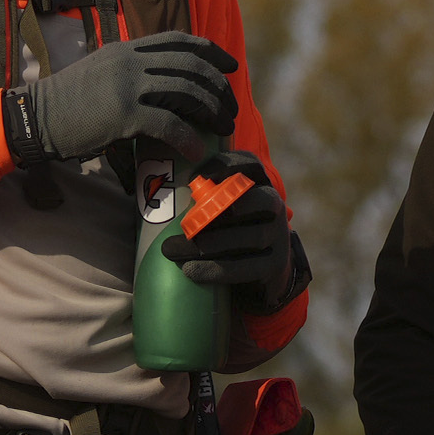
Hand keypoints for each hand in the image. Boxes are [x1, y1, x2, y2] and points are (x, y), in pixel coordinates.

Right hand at [10, 32, 237, 164]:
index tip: (230, 65)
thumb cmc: (66, 102)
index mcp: (126, 48)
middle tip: (231, 108)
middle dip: (218, 87)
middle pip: (190, 66)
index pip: (179, 41)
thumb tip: (158, 84)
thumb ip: (128, 70)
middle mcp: (131, 61)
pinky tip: (199, 150)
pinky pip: (169, 125)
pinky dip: (189, 138)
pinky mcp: (123, 114)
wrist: (35, 117)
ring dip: (212, 111)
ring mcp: (128, 86)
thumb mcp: (100, 71)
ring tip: (225, 129)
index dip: (211, 51)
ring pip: (187, 91)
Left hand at [161, 159, 298, 306]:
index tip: (195, 177)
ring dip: (209, 244)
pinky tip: (190, 270)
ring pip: (250, 237)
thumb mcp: (221, 206)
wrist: (260, 269)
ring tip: (172, 250)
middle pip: (259, 199)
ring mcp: (278, 236)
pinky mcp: (274, 266)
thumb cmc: (228, 229)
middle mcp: (275, 206)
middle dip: (222, 207)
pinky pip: (247, 268)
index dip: (226, 166)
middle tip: (187, 219)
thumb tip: (155, 190)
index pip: (251, 164)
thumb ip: (202, 196)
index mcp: (259, 183)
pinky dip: (216, 270)